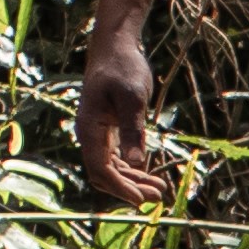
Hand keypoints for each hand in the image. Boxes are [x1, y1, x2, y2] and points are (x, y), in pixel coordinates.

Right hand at [74, 22, 169, 208]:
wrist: (115, 48)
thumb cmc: (123, 68)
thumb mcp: (132, 98)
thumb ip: (133, 130)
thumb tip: (135, 163)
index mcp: (89, 129)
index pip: (100, 169)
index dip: (120, 188)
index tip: (142, 200)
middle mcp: (88, 135)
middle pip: (104, 174)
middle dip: (129, 189)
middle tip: (158, 197)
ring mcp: (96, 134)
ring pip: (111, 169)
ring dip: (132, 182)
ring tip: (160, 190)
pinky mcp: (107, 131)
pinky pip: (115, 159)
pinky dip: (131, 170)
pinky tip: (149, 175)